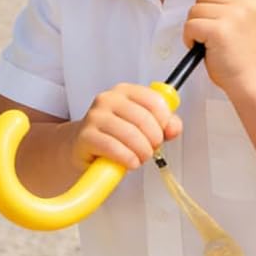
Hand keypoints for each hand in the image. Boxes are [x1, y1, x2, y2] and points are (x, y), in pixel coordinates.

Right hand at [68, 83, 182, 172]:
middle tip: (151, 150)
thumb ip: (164, 125)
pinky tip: (131, 163)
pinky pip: (113, 147)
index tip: (163, 134)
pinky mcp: (85, 136)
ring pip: (130, 134)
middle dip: (154, 140)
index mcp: (125, 91)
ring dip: (142, 152)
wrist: (82, 148)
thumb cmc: (114, 136)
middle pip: (144, 119)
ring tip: (140, 158)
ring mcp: (95, 116)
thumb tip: (174, 128)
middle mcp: (108, 99)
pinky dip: (127, 158)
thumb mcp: (142, 127)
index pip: (155, 100)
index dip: (164, 121)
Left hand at [183, 0, 255, 95]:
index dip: (214, 2)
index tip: (221, 21)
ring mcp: (234, 15)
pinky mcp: (219, 30)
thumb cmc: (247, 54)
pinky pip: (190, 25)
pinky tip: (203, 49)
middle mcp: (247, 2)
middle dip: (203, 14)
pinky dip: (190, 39)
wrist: (255, 81)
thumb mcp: (250, 18)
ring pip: (195, 10)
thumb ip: (234, 2)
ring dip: (196, 27)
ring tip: (210, 43)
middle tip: (213, 34)